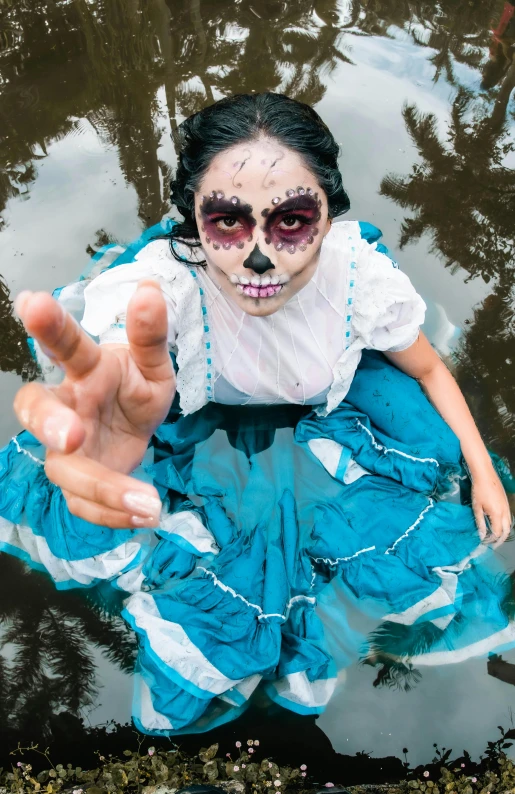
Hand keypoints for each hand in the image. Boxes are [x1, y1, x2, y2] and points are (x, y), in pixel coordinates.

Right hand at [13, 281, 175, 528]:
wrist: (138, 425)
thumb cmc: (136, 387)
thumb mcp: (154, 365)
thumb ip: (150, 335)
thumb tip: (150, 289)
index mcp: (85, 368)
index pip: (64, 343)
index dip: (48, 326)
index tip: (33, 302)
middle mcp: (66, 406)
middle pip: (36, 410)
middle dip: (48, 422)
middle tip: (72, 435)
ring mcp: (66, 449)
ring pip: (64, 470)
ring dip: (101, 487)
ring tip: (147, 501)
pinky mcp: (77, 482)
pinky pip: (85, 504)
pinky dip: (114, 514)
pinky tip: (145, 514)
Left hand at [471, 465, 512, 547]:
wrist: (485, 475)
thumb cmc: (478, 490)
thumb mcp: (477, 507)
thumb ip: (480, 522)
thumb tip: (481, 535)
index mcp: (497, 514)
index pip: (497, 532)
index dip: (491, 539)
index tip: (485, 543)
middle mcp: (505, 512)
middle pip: (506, 531)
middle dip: (501, 539)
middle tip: (493, 545)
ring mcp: (507, 507)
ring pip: (509, 524)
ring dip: (504, 532)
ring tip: (496, 537)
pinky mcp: (506, 503)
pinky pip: (509, 517)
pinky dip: (505, 524)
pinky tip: (498, 525)